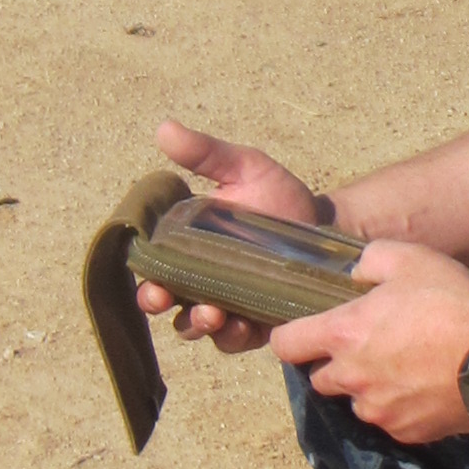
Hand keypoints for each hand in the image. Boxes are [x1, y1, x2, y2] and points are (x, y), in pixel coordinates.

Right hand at [139, 118, 324, 356]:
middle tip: (165, 298)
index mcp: (185, 245)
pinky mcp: (254, 323)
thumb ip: (206, 154)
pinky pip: (234, 340)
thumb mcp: (244, 168)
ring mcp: (225, 303)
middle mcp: (198, 279)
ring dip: (196, 324)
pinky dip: (232, 336)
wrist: (326, 226)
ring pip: (195, 326)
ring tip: (211, 314)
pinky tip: (241, 325)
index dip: (142, 278)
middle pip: (164, 302)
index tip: (147, 281)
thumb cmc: (278, 195)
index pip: (151, 267)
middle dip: (159, 304)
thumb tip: (164, 129)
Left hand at [270, 240, 468, 445]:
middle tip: (368, 348)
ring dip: (367, 389)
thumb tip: (356, 275)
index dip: (290, 336)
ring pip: (357, 402)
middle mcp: (350, 379)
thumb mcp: (411, 259)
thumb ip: (371, 261)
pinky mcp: (405, 432)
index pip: (285, 345)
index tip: (306, 332)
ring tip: (402, 370)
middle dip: (334, 365)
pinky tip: (425, 389)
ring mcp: (377, 411)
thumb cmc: (450, 304)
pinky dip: (400, 408)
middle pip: (319, 379)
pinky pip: (390, 420)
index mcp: (342, 335)